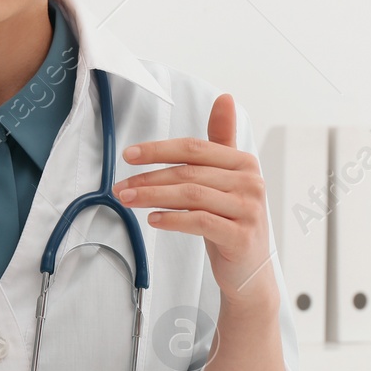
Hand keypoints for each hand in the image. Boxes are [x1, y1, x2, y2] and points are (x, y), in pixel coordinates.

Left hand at [114, 93, 276, 308]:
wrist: (250, 272)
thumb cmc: (232, 222)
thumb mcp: (226, 180)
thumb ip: (221, 141)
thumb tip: (224, 98)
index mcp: (244, 162)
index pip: (194, 149)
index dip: (159, 150)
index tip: (129, 155)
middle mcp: (250, 182)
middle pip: (189, 172)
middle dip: (149, 177)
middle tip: (120, 185)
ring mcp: (249, 210)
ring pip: (191, 195)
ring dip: (153, 196)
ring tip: (127, 200)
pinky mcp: (242, 236)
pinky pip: (200, 221)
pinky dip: (173, 219)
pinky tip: (153, 220)